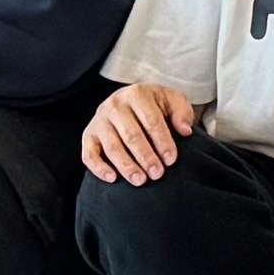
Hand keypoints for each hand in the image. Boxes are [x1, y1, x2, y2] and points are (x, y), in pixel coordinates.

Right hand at [79, 77, 198, 186]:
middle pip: (131, 135)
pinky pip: (89, 154)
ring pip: (112, 147)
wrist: (126, 101)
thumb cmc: (153, 105)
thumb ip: (181, 112)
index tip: (171, 160)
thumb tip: (185, 131)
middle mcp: (115, 106)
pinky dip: (99, 168)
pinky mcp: (88, 135)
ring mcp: (99, 121)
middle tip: (157, 174)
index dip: (162, 142)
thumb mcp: (171, 101)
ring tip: (140, 180)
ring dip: (126, 166)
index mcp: (137, 94)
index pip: (151, 121)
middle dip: (146, 157)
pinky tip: (113, 179)